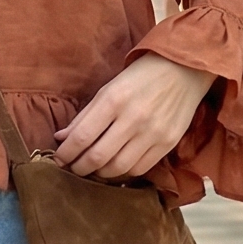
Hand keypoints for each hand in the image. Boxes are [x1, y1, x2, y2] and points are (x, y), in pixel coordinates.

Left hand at [53, 52, 214, 178]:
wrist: (184, 70)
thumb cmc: (140, 77)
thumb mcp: (108, 89)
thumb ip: (84, 116)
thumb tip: (61, 139)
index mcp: (114, 100)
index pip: (82, 137)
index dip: (65, 154)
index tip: (58, 159)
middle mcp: (133, 118)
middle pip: (98, 157)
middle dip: (79, 167)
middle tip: (73, 168)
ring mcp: (153, 133)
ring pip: (118, 168)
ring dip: (100, 173)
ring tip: (94, 168)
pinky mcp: (168, 143)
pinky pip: (140, 168)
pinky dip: (124, 171)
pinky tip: (117, 164)